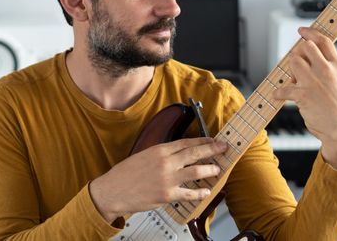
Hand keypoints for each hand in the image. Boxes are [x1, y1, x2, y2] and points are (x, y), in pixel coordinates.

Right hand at [89, 137, 227, 222]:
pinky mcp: (167, 195)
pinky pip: (189, 193)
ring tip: (217, 169)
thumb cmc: (125, 174)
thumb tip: (178, 155)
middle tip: (223, 148)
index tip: (212, 140)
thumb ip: (161, 155)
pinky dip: (199, 192)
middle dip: (212, 149)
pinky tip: (205, 191)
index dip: (202, 140)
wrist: (113, 191)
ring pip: (196, 171)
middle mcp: (165, 162)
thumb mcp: (143, 156)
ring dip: (210, 169)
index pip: (186, 142)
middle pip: (195, 153)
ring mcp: (167, 179)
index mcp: (159, 150)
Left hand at [272, 27, 336, 169]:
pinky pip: (283, 88)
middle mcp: (327, 71)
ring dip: (289, 71)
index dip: (310, 33)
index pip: (323, 41)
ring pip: (293, 63)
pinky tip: (279, 95)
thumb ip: (328, 68)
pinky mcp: (303, 95)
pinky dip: (278, 92)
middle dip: (297, 55)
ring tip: (293, 82)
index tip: (302, 30)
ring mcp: (314, 82)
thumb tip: (309, 59)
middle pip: (304, 48)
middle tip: (297, 66)